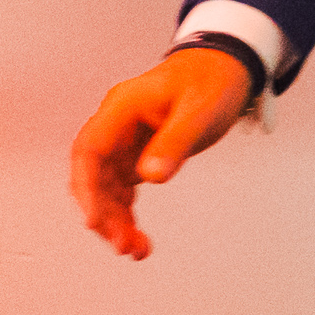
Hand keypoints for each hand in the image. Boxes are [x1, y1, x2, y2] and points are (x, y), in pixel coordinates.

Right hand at [67, 50, 256, 260]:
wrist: (227, 64)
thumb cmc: (213, 79)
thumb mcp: (201, 109)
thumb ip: (176, 141)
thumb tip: (152, 176)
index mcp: (121, 107)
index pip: (89, 151)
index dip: (87, 188)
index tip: (94, 221)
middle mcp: (115, 125)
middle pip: (93, 175)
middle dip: (103, 213)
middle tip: (124, 245)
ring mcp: (124, 140)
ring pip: (106, 187)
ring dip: (115, 219)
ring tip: (136, 250)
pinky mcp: (137, 153)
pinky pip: (122, 188)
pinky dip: (127, 212)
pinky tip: (137, 235)